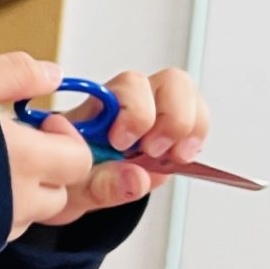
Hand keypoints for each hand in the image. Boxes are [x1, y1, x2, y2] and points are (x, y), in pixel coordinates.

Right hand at [0, 51, 93, 239]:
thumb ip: (16, 74)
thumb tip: (54, 74)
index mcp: (25, 158)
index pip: (78, 160)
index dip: (67, 139)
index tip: (41, 123)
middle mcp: (19, 200)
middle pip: (61, 192)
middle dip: (49, 168)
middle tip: (17, 145)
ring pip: (32, 213)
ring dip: (23, 191)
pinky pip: (2, 228)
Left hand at [50, 65, 211, 223]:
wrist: (72, 182)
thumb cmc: (70, 174)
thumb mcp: (75, 187)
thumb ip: (102, 183)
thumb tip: (137, 179)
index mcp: (104, 106)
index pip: (131, 86)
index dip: (136, 113)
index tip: (123, 143)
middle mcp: (134, 101)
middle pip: (172, 82)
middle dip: (172, 119)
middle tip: (153, 151)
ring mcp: (158, 112)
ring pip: (190, 97)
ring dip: (189, 128)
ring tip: (173, 157)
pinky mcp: (175, 129)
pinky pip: (199, 119)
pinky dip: (196, 140)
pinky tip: (179, 159)